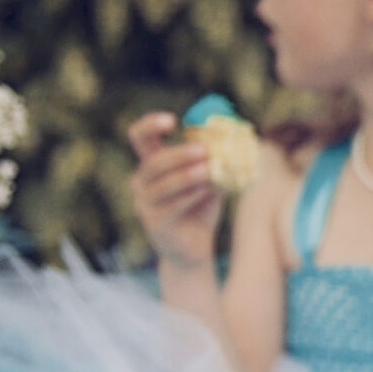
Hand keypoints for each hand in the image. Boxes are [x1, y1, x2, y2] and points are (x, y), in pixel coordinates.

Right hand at [128, 111, 222, 268]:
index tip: (173, 120)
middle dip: (180, 154)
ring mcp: (145, 204)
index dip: (150, 125)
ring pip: (163, 184)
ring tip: (210, 169)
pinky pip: (172, 205)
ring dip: (188, 175)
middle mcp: (141, 183)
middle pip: (154, 161)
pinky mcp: (155, 223)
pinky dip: (191, 195)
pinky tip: (207, 188)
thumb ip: (213, 163)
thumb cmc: (200, 210)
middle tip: (205, 150)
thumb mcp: (208, 182)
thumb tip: (233, 143)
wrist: (193, 250)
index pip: (139, 137)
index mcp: (151, 166)